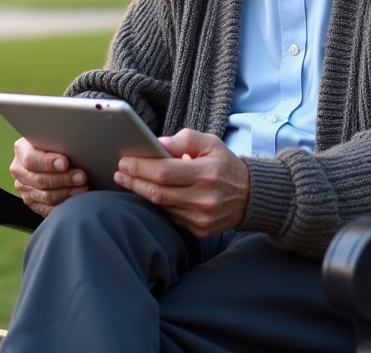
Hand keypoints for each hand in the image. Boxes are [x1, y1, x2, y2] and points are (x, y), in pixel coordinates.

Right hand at [9, 137, 88, 216]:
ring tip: (83, 187)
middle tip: (82, 176)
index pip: (31, 159)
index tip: (65, 163)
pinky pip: (48, 208)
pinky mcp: (32, 202)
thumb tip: (73, 145)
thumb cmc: (54, 143)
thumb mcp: (53, 137)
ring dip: (68, 192)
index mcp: (21, 150)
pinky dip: (64, 204)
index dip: (48, 163)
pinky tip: (77, 198)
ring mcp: (24, 188)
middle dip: (64, 179)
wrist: (49, 155)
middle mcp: (19, 170)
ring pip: (46, 196)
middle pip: (40, 180)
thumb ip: (57, 141)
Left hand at [115, 129, 249, 237]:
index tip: (124, 161)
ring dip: (142, 193)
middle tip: (120, 172)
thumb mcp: (210, 143)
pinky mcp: (200, 230)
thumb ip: (184, 139)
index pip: (164, 172)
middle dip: (134, 181)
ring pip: (162, 206)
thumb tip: (158, 143)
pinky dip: (160, 205)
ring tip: (130, 180)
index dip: (140, 167)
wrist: (251, 196)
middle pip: (157, 192)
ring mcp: (201, 218)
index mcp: (206, 173)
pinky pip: (171, 217)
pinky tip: (151, 194)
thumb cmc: (225, 165)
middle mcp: (204, 198)